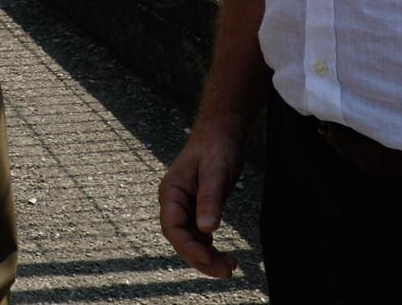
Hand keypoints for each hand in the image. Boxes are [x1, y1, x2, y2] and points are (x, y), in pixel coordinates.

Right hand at [158, 123, 246, 278]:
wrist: (222, 131)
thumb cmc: (217, 147)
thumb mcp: (216, 172)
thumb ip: (210, 199)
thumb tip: (207, 229)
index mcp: (171, 192)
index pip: (173, 228)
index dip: (190, 248)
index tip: (211, 261)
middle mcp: (173, 202)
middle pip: (180, 239)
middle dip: (201, 258)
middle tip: (227, 271)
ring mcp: (183, 206)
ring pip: (189, 239)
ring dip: (206, 256)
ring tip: (230, 267)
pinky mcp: (196, 208)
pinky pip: (198, 234)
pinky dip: (208, 247)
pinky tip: (223, 254)